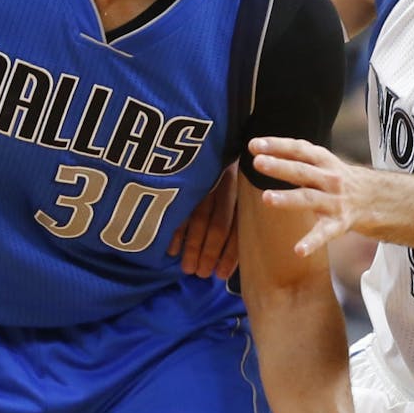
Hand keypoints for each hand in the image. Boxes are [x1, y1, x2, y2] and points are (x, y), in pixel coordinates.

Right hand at [168, 162, 238, 278]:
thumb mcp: (238, 190)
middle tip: (200, 274)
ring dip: (192, 247)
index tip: (221, 276)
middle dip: (209, 253)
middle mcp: (225, 187)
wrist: (211, 136)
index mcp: (242, 192)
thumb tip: (229, 259)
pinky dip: (175, 231)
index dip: (230, 254)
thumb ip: (238, 217)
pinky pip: (180, 208)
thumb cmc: (226, 174)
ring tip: (187, 269)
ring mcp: (204, 181)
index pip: (237, 228)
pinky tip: (172, 250)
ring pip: (198, 219)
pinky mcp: (185, 177)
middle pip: (217, 226)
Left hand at [249, 137, 359, 255]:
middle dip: (280, 166)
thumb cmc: (335, 178)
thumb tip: (256, 146)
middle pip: (302, 172)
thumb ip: (293, 155)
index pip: (298, 149)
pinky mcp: (338, 223)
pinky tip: (298, 250)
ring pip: (308, 198)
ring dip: (287, 198)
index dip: (277, 145)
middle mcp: (329, 179)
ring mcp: (334, 201)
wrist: (375, 198)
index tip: (254, 144)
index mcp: (323, 160)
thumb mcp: (320, 160)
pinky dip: (311, 242)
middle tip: (258, 163)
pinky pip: (323, 233)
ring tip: (266, 198)